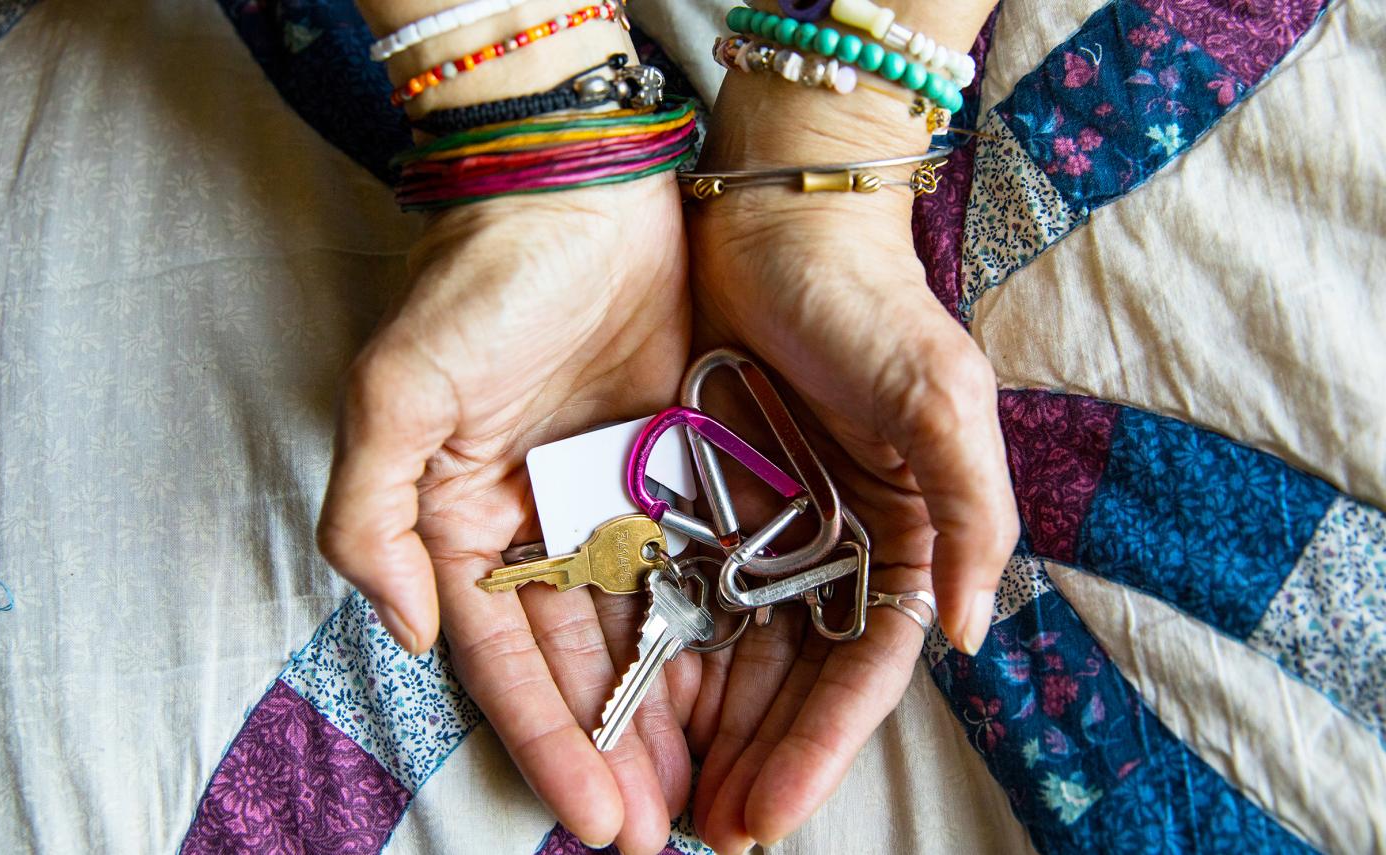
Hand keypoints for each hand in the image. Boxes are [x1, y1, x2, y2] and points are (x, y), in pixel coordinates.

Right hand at [316, 179, 696, 853]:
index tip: (593, 821)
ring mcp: (607, 503)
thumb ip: (373, 520)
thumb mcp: (395, 396)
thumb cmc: (481, 287)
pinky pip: (694, 567)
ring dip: (665, 715)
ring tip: (705, 792)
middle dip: (615, 752)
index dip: (548, 744)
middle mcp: (534, 528)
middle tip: (661, 832)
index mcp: (461, 525)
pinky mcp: (671, 470)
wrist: (578, 194)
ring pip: (641, 632)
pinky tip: (738, 695)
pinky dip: (709, 632)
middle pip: (577, 667)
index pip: (503, 663)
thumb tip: (407, 632)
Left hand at [682, 64, 1016, 850]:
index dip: (821, 748)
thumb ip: (971, 509)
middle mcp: (837, 549)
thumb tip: (976, 633)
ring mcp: (765, 530)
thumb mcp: (938, 395)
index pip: (864, 670)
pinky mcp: (700, 500)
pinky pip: (677, 593)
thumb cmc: (868, 304)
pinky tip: (629, 707)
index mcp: (905, 540)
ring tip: (658, 797)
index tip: (770, 812)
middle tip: (703, 829)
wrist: (777, 221)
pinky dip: (660, 654)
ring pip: (732, 655)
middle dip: (754, 759)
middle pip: (793, 682)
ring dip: (702, 730)